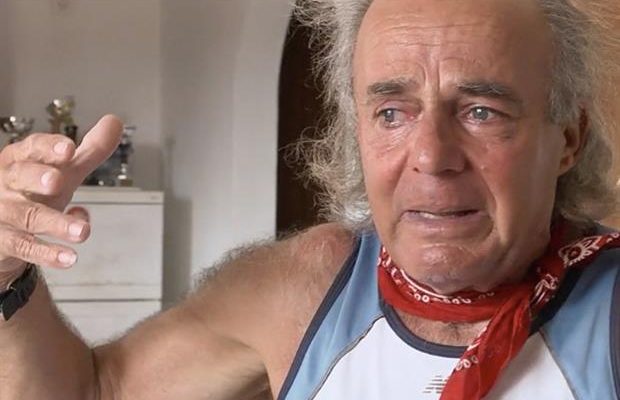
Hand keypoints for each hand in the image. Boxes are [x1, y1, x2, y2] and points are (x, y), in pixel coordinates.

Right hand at [0, 115, 121, 280]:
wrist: (4, 228)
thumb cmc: (35, 192)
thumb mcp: (64, 170)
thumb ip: (91, 149)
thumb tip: (115, 122)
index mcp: (21, 160)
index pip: (32, 148)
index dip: (49, 148)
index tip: (68, 149)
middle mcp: (8, 183)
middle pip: (20, 176)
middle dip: (38, 177)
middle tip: (58, 182)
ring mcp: (3, 212)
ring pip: (27, 216)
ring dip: (56, 223)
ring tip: (83, 231)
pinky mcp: (3, 240)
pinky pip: (25, 246)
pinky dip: (48, 253)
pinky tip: (69, 258)